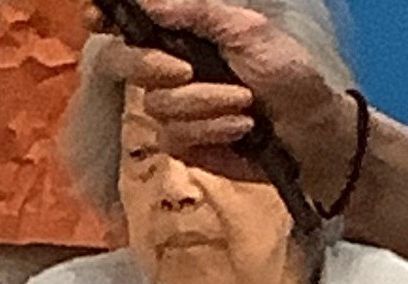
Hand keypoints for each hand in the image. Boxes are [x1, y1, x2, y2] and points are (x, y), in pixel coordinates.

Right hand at [92, 0, 358, 199]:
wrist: (311, 134)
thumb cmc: (289, 76)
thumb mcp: (249, 31)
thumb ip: (198, 13)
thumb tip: (149, 1)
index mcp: (183, 34)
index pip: (129, 24)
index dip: (105, 18)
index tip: (95, 18)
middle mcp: (170, 69)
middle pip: (121, 63)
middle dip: (148, 66)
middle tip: (185, 70)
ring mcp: (174, 109)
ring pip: (156, 106)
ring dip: (205, 105)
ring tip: (244, 104)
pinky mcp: (183, 145)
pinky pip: (174, 136)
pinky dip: (212, 130)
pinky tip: (241, 129)